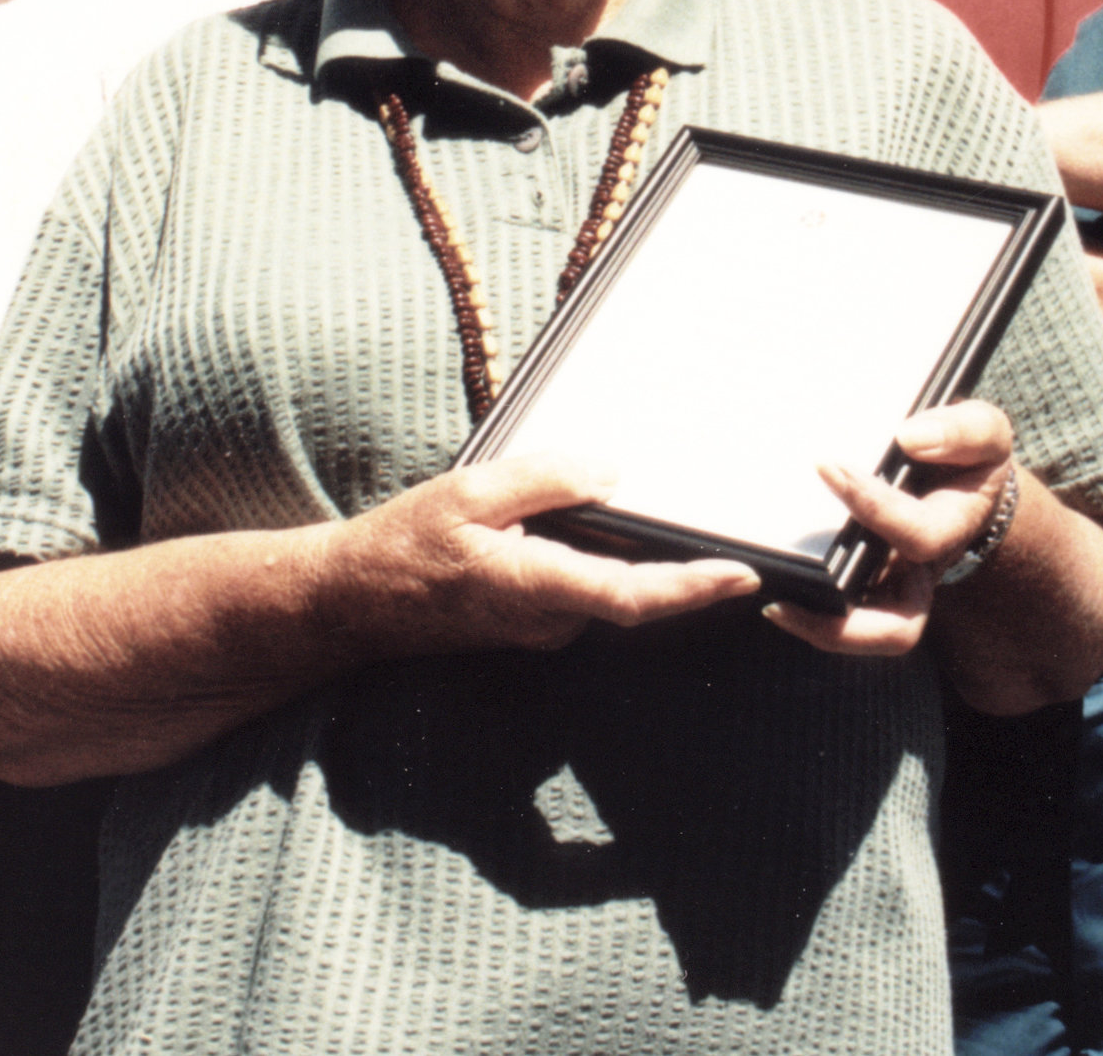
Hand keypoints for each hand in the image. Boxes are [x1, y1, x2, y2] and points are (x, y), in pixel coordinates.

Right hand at [324, 451, 758, 663]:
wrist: (357, 600)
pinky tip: (602, 524)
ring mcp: (541, 628)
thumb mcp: (471, 490)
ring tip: (681, 532)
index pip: (630, 595)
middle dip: (686, 575)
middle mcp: (547, 620)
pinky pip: (582, 588)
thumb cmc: (407, 542)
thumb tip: (612, 474)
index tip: (741, 577)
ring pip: (606, 588)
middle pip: (631, 594)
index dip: (690, 588)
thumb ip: (545, 479)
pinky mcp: (533, 622)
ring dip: (643, 565)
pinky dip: (604, 561)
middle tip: (744, 553)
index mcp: (534, 584)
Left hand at [762, 401, 1015, 660]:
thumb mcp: (984, 432)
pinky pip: (843, 608)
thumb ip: (961, 432)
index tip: (827, 467)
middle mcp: (922, 571)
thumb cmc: (970, 454)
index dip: (873, 507)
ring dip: (819, 627)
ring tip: (774, 605)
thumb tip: (909, 439)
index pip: (916, 536)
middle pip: (896, 629)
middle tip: (783, 604)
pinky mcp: (869, 578)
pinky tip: (774, 581)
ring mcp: (894, 582)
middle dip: (843, 628)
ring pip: (865, 631)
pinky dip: (813, 607)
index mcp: (951, 531)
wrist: (968, 476)